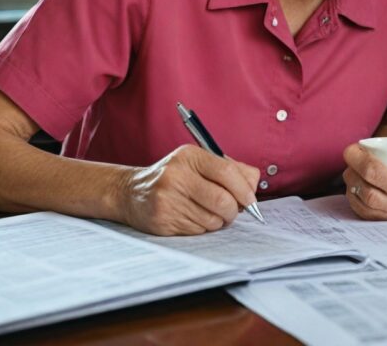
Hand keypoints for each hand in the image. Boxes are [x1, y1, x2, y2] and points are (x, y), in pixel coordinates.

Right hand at [119, 145, 260, 235]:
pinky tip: (193, 218)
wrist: (132, 192)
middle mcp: (176, 176)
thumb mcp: (199, 162)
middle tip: (234, 211)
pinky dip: (204, 228)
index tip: (251, 200)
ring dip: (219, 221)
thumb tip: (254, 185)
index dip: (244, 189)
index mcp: (189, 156)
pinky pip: (198, 231)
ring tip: (211, 213)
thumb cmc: (175, 177)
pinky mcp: (162, 220)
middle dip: (234, 210)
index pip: (227, 172)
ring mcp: (167, 199)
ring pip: (212, 219)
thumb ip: (231, 169)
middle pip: (222, 199)